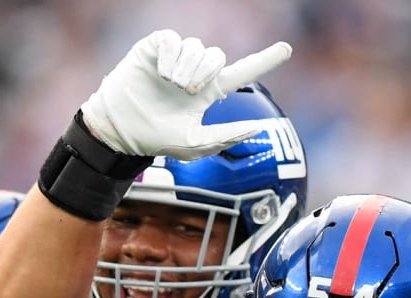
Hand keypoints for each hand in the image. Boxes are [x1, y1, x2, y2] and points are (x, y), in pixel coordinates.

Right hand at [81, 29, 291, 157]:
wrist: (123, 128)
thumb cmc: (158, 139)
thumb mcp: (196, 144)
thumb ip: (227, 136)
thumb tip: (258, 128)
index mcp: (208, 92)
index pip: (242, 72)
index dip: (264, 61)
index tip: (287, 50)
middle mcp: (195, 72)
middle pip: (216, 56)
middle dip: (205, 73)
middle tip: (188, 92)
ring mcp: (176, 57)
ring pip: (197, 47)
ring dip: (187, 69)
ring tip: (172, 85)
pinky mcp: (156, 46)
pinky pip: (174, 40)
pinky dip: (170, 59)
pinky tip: (160, 74)